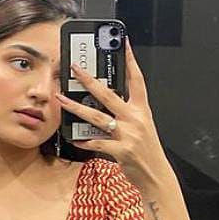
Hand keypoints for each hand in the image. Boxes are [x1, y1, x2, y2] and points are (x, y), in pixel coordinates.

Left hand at [56, 37, 170, 195]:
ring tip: (62, 99)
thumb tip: (106, 102)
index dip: (131, 60)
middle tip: (74, 68)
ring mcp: (128, 135)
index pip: (137, 80)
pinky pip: (96, 143)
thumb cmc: (147, 152)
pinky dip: (83, 141)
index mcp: (142, 111)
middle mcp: (135, 119)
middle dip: (89, 80)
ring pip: (96, 117)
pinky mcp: (121, 151)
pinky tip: (74, 138)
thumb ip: (127, 114)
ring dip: (76, 108)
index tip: (123, 42)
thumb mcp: (143, 127)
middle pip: (108, 94)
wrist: (156, 176)